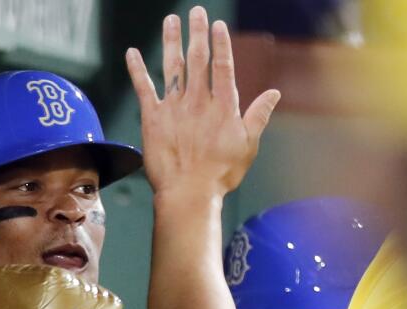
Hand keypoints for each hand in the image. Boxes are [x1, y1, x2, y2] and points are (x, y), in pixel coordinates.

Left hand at [125, 6, 279, 199]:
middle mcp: (198, 101)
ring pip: (172, 67)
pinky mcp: (152, 119)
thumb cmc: (221, 174)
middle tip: (196, 11)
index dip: (220, 43)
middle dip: (197, 33)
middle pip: (198, 59)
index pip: (223, 66)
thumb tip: (274, 93)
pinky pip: (143, 89)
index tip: (217, 25)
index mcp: (223, 106)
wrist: (189, 192)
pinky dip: (137, 70)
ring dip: (170, 41)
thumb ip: (258, 116)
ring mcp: (174, 108)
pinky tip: (131, 53)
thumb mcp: (248, 146)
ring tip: (170, 21)